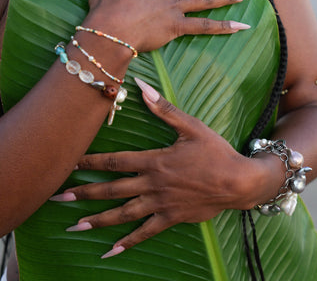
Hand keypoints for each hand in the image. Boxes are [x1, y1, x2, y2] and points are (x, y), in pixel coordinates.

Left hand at [50, 79, 267, 258]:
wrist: (237, 181)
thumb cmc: (215, 152)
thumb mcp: (191, 126)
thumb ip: (164, 109)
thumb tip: (142, 86)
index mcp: (155, 161)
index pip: (115, 161)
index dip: (91, 162)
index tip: (70, 164)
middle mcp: (153, 184)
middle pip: (112, 189)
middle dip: (84, 193)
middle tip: (59, 197)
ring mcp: (160, 204)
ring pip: (123, 214)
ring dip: (98, 219)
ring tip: (75, 226)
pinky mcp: (171, 218)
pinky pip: (146, 233)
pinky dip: (128, 242)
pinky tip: (111, 251)